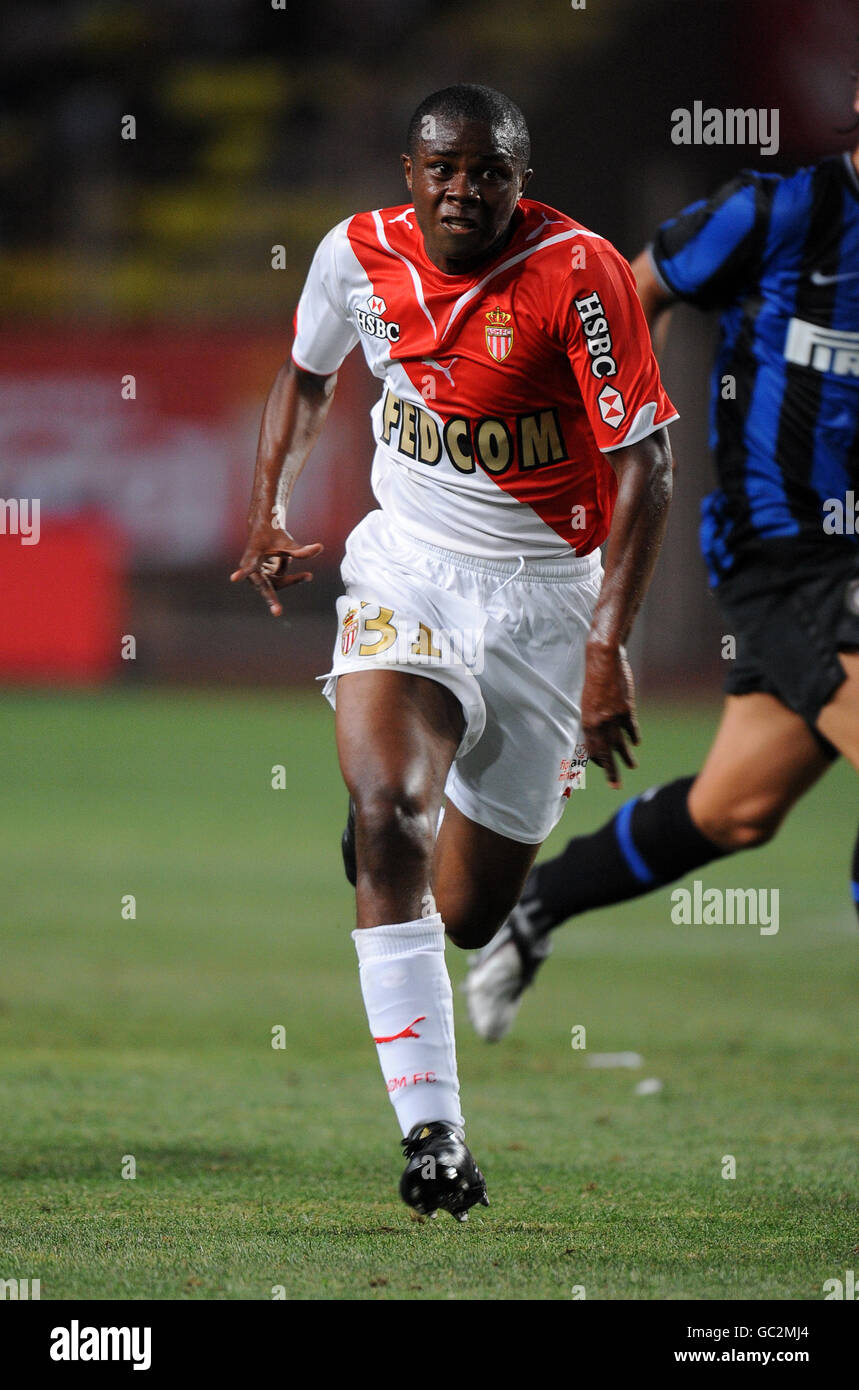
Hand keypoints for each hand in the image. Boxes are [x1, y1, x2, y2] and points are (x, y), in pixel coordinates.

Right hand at [230, 527, 322, 616]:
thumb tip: (320, 548)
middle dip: (272, 599)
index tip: (234, 578)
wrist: (264, 530)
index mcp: (252, 555)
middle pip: (266, 585)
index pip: (248, 566)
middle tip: (278, 612)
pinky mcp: (263, 578)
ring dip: (292, 580)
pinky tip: (286, 559)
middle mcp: (251, 568)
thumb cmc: (273, 534)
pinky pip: (280, 581)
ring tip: (307, 576)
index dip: (242, 573)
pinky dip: (288, 574)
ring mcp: (257, 575)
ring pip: (277, 584)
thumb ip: (301, 549)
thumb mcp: (287, 541)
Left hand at [580, 640, 639, 788]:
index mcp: (586, 720)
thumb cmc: (591, 676)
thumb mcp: (586, 698)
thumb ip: (591, 715)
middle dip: (610, 771)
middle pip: (605, 753)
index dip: (597, 759)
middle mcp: (599, 723)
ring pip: (620, 744)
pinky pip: (631, 729)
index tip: (601, 766)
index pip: (592, 748)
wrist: (603, 658)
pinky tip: (636, 743)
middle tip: (615, 786)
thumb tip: (597, 729)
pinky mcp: (626, 709)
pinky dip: (634, 736)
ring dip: (626, 758)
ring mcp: (614, 717)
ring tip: (631, 767)